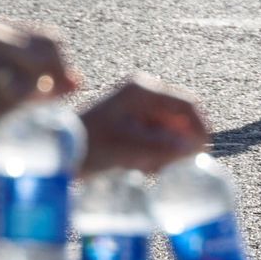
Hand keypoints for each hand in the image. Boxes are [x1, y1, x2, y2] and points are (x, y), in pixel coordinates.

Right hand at [0, 21, 80, 142]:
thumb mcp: (9, 87)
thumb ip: (43, 82)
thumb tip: (79, 82)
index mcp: (0, 28)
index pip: (52, 39)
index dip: (63, 66)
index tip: (62, 90)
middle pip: (45, 59)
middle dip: (47, 88)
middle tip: (31, 106)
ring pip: (26, 87)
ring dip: (16, 107)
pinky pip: (2, 107)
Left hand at [79, 74, 208, 175]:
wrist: (58, 152)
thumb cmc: (87, 146)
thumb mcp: (126, 147)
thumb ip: (160, 147)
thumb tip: (192, 148)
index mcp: (142, 91)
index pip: (187, 106)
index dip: (199, 129)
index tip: (202, 154)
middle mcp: (143, 94)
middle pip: (180, 119)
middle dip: (180, 145)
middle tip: (170, 168)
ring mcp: (138, 108)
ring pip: (171, 131)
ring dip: (167, 152)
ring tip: (149, 168)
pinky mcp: (134, 123)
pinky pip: (159, 138)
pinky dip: (157, 154)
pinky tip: (142, 167)